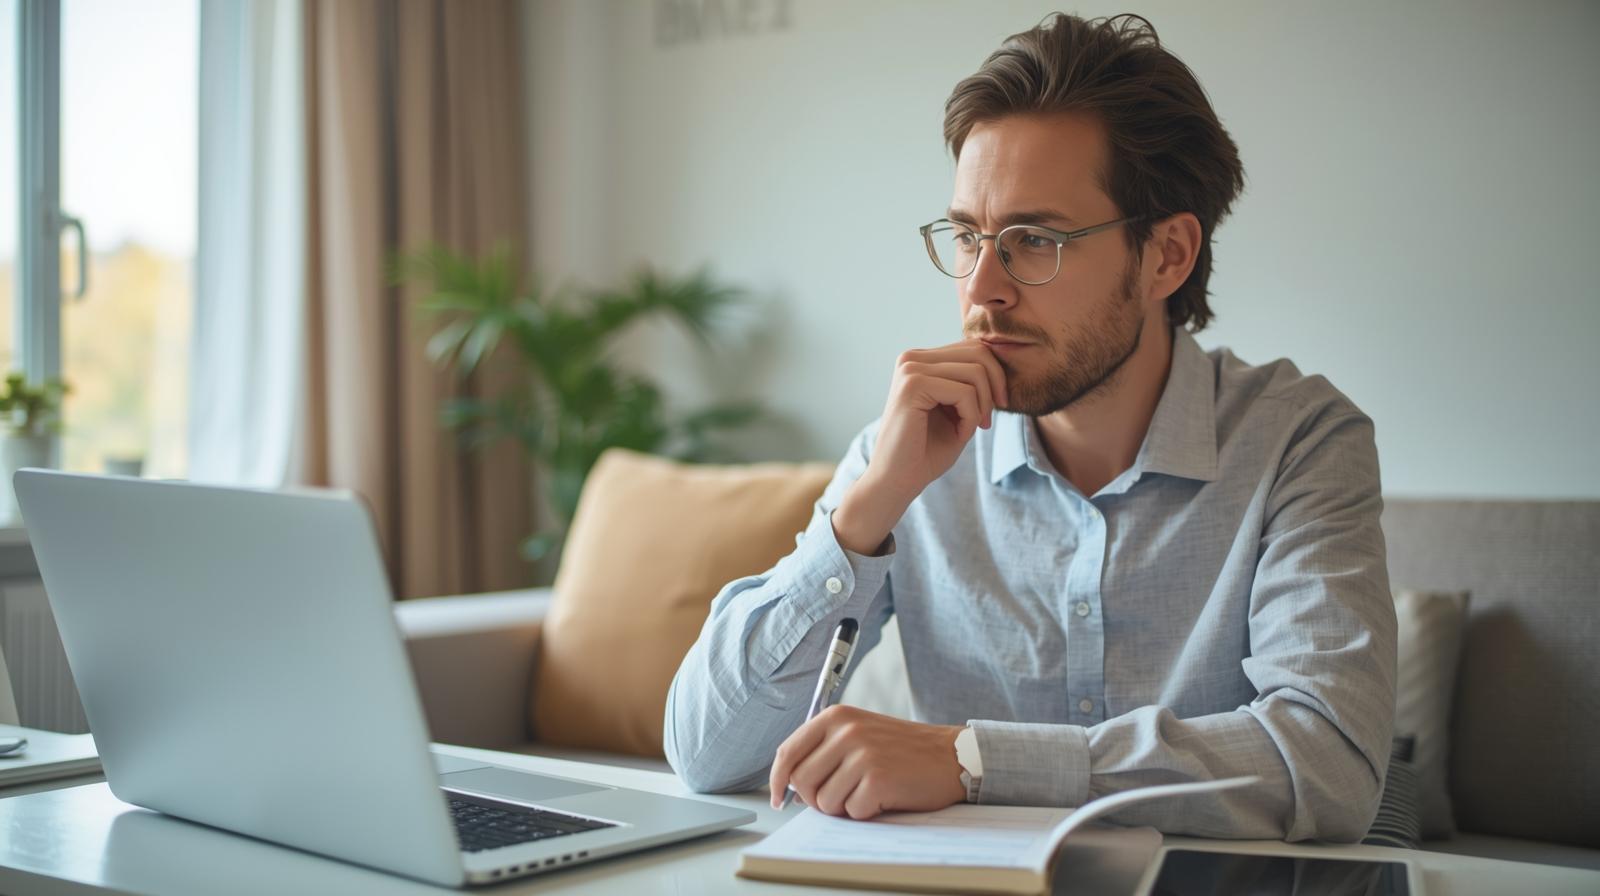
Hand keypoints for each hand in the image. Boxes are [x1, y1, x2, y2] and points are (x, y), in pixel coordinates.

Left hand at [769, 704, 966, 819]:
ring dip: (843, 806)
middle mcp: (846, 731)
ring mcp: (862, 754)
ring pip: (824, 801)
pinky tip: (884, 796)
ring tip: (867, 792)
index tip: (778, 798)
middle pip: (801, 781)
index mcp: (836, 716)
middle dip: (815, 798)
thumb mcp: (858, 733)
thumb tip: (787, 780)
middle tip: (840, 797)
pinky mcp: (878, 778)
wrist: (949, 755)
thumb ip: (824, 748)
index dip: (777, 780)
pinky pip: (852, 812)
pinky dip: (866, 812)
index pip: (787, 752)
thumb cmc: (901, 750)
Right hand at [833, 340, 1007, 554]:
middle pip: (978, 352)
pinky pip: (964, 392)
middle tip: (988, 421)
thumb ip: (973, 385)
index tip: (992, 411)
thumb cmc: (926, 451)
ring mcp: (910, 369)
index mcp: (921, 360)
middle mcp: (912, 358)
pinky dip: (971, 417)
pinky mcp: (912, 385)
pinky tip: (959, 435)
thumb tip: (1003, 361)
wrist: (897, 481)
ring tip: (970, 430)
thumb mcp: (958, 411)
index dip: (995, 377)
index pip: (974, 348)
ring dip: (982, 407)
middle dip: (994, 387)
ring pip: (975, 372)